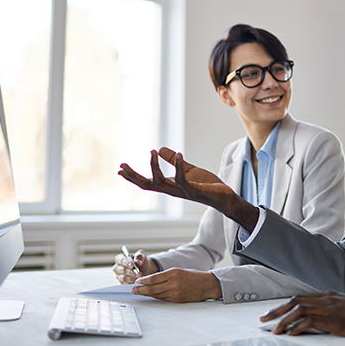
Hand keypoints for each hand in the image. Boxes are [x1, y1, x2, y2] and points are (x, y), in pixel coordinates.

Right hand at [112, 250, 158, 283]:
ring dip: (132, 278)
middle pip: (121, 270)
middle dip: (131, 272)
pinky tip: (137, 281)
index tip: (132, 265)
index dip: (126, 262)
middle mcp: (117, 267)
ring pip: (123, 278)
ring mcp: (119, 276)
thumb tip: (138, 261)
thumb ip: (140, 256)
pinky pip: (126, 284)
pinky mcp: (122, 283)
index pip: (120, 260)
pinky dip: (132, 283)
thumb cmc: (141, 261)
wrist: (145, 269)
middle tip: (139, 273)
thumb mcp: (142, 255)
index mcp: (120, 258)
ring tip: (140, 277)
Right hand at [118, 147, 258, 231]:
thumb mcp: (188, 169)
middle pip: (148, 185)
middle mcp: (173, 191)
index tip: (120, 169)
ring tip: (152, 152)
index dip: (133, 177)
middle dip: (134, 176)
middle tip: (122, 166)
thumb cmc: (207, 184)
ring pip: (161, 183)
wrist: (224, 196)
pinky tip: (178, 154)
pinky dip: (178, 167)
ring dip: (154, 167)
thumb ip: (175, 162)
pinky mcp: (194, 190)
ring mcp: (182, 191)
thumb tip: (162, 149)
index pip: (147, 182)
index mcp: (170, 186)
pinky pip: (182, 180)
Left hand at [131, 268, 222, 302]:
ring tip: (139, 293)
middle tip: (133, 289)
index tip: (137, 281)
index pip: (154, 278)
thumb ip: (166, 275)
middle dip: (141, 289)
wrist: (207, 285)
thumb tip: (150, 280)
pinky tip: (150, 296)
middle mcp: (173, 283)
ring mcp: (175, 293)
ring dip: (146, 294)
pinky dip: (156, 297)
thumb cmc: (193, 275)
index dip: (143, 281)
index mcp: (173, 273)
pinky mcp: (177, 300)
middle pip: (152, 288)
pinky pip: (163, 299)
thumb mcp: (179, 270)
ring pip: (156, 295)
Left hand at [259, 290, 344, 336]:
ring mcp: (330, 309)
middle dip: (277, 311)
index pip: (299, 298)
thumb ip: (329, 308)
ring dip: (284, 320)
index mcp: (327, 295)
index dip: (283, 305)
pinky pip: (312, 321)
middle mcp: (326, 299)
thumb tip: (316, 317)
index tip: (272, 313)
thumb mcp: (344, 305)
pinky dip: (298, 326)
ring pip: (299, 310)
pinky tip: (291, 333)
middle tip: (263, 319)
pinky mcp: (335, 321)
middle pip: (295, 302)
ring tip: (274, 329)